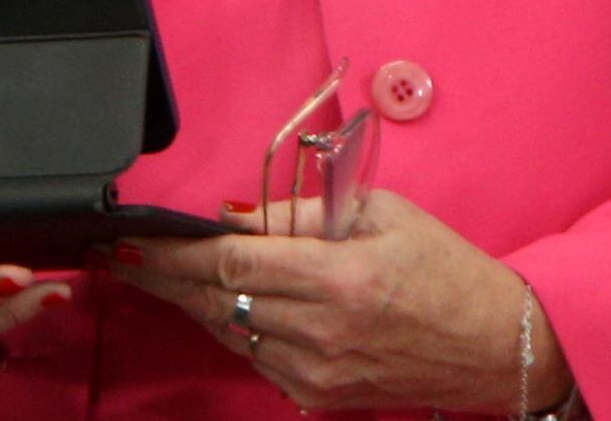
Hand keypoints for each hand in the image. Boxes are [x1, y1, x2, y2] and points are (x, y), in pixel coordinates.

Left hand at [113, 189, 571, 413]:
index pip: (233, 261)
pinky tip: (222, 304)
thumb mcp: (384, 214)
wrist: (492, 345)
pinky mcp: (316, 396)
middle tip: (118, 256)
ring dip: (190, 302)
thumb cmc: (446, 270)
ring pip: (227, 331)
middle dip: (161, 276)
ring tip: (157, 274)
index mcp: (340, 277)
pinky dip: (234, 327)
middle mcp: (321, 332)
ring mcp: (315, 372)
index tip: (134, 238)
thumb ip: (304, 213)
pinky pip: (255, 357)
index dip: (175, 251)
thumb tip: (236, 215)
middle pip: (215, 300)